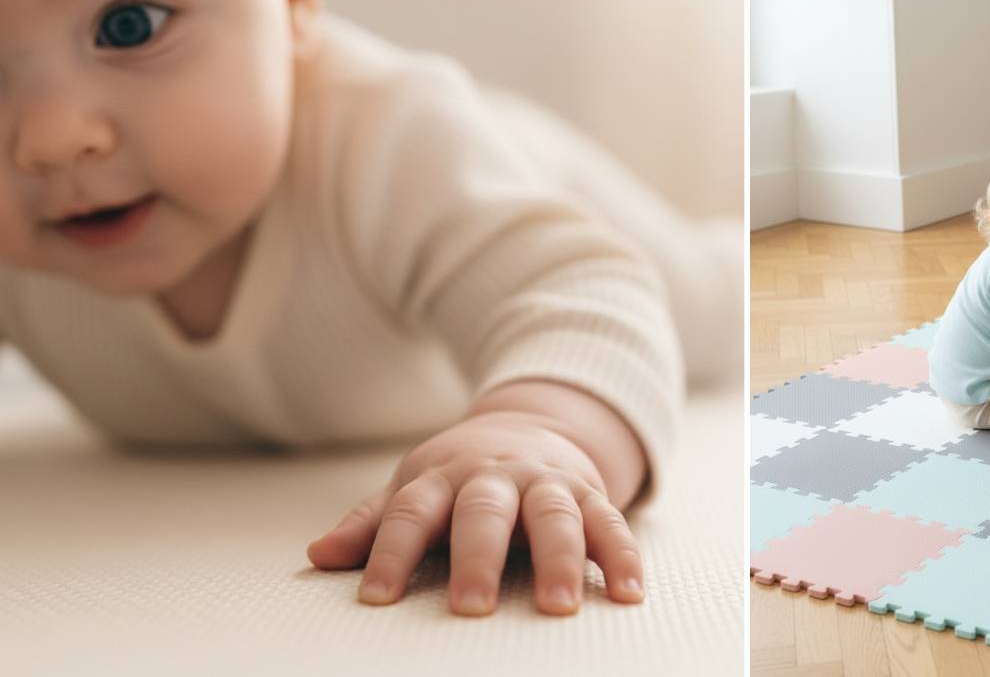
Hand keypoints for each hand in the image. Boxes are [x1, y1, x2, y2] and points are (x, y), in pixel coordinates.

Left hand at [306, 411, 642, 617]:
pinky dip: (622, 556)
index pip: (411, 513)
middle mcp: (496, 477)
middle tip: (471, 606)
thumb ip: (373, 525)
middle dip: (478, 557)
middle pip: (484, 511)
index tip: (375, 598)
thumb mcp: (414, 488)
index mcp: (444, 477)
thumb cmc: (461, 475)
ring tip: (558, 605)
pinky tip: (628, 593)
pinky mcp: (588, 493)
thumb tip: (319, 557)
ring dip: (558, 558)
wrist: (529, 425)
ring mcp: (546, 482)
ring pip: (553, 513)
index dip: (390, 554)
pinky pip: (609, 522)